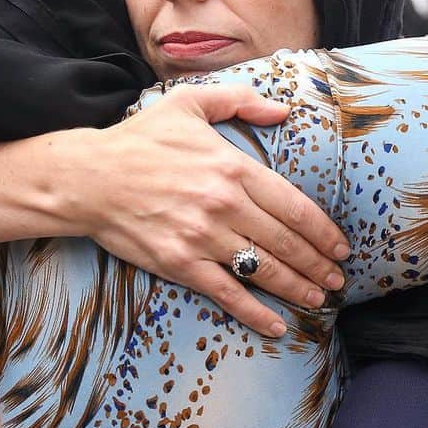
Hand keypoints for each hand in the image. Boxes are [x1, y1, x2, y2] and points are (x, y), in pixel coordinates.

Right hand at [83, 84, 349, 336]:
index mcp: (232, 167)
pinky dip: (256, 313)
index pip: (295, 206)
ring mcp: (202, 237)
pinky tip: (277, 327)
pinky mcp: (180, 264)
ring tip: (319, 299)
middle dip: (319, 264)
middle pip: (287, 242)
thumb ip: (240, 100)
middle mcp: (224, 204)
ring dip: (298, 288)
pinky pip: (228, 294)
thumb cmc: (138, 140)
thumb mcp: (188, 104)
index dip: (323, 231)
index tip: (341, 246)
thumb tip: (283, 111)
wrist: (87, 177)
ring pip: (264, 270)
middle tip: (338, 278)